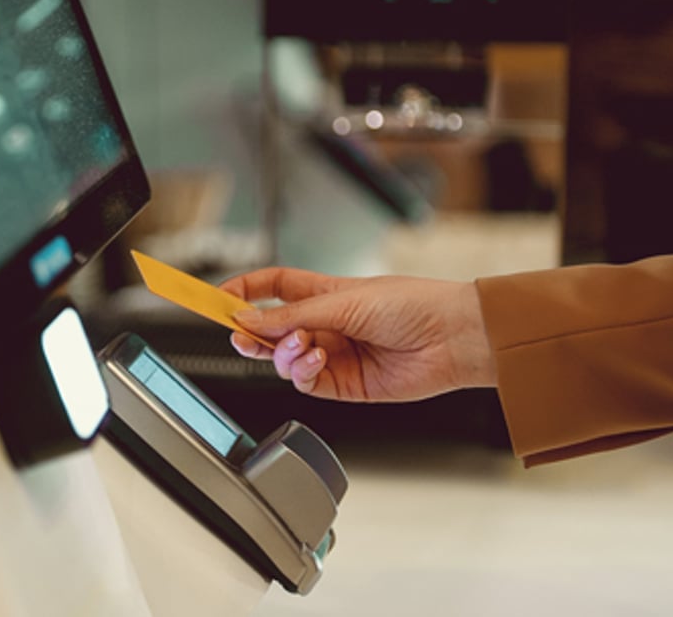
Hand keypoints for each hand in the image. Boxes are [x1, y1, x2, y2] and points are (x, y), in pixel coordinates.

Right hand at [219, 267, 495, 401]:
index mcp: (327, 293)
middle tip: (240, 334)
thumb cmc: (414, 304)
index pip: (274, 288)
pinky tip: (315, 360)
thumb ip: (293, 314)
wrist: (453, 338)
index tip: (218, 297)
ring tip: (302, 346)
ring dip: (283, 353)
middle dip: (252, 333)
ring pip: (285, 360)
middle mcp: (328, 324)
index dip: (245, 291)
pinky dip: (302, 372)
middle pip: (272, 329)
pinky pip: (306, 382)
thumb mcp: (344, 300)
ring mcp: (335, 355)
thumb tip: (249, 319)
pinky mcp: (345, 384)